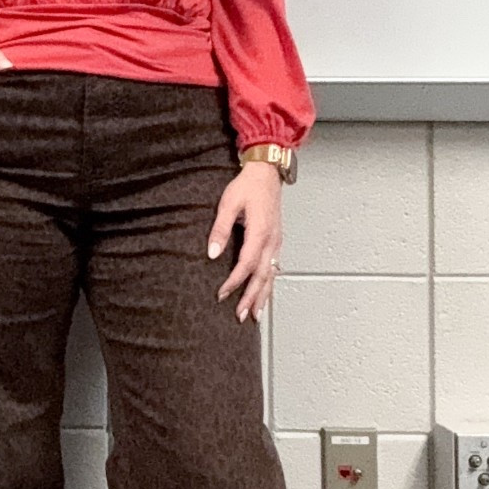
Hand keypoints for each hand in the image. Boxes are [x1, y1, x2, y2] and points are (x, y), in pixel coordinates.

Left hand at [207, 161, 282, 321]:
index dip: (234, 282)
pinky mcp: (276, 240)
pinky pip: (274, 267)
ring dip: (263, 296)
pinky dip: (269, 284)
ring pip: (271, 275)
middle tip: (242, 315)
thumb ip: (220, 229)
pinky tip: (265, 293)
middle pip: (262, 276)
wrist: (267, 173)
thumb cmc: (248, 185)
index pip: (246, 265)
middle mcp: (271, 241)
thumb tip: (212, 253)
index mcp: (260, 233)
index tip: (221, 294)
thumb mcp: (228, 204)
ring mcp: (276, 242)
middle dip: (252, 298)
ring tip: (256, 314)